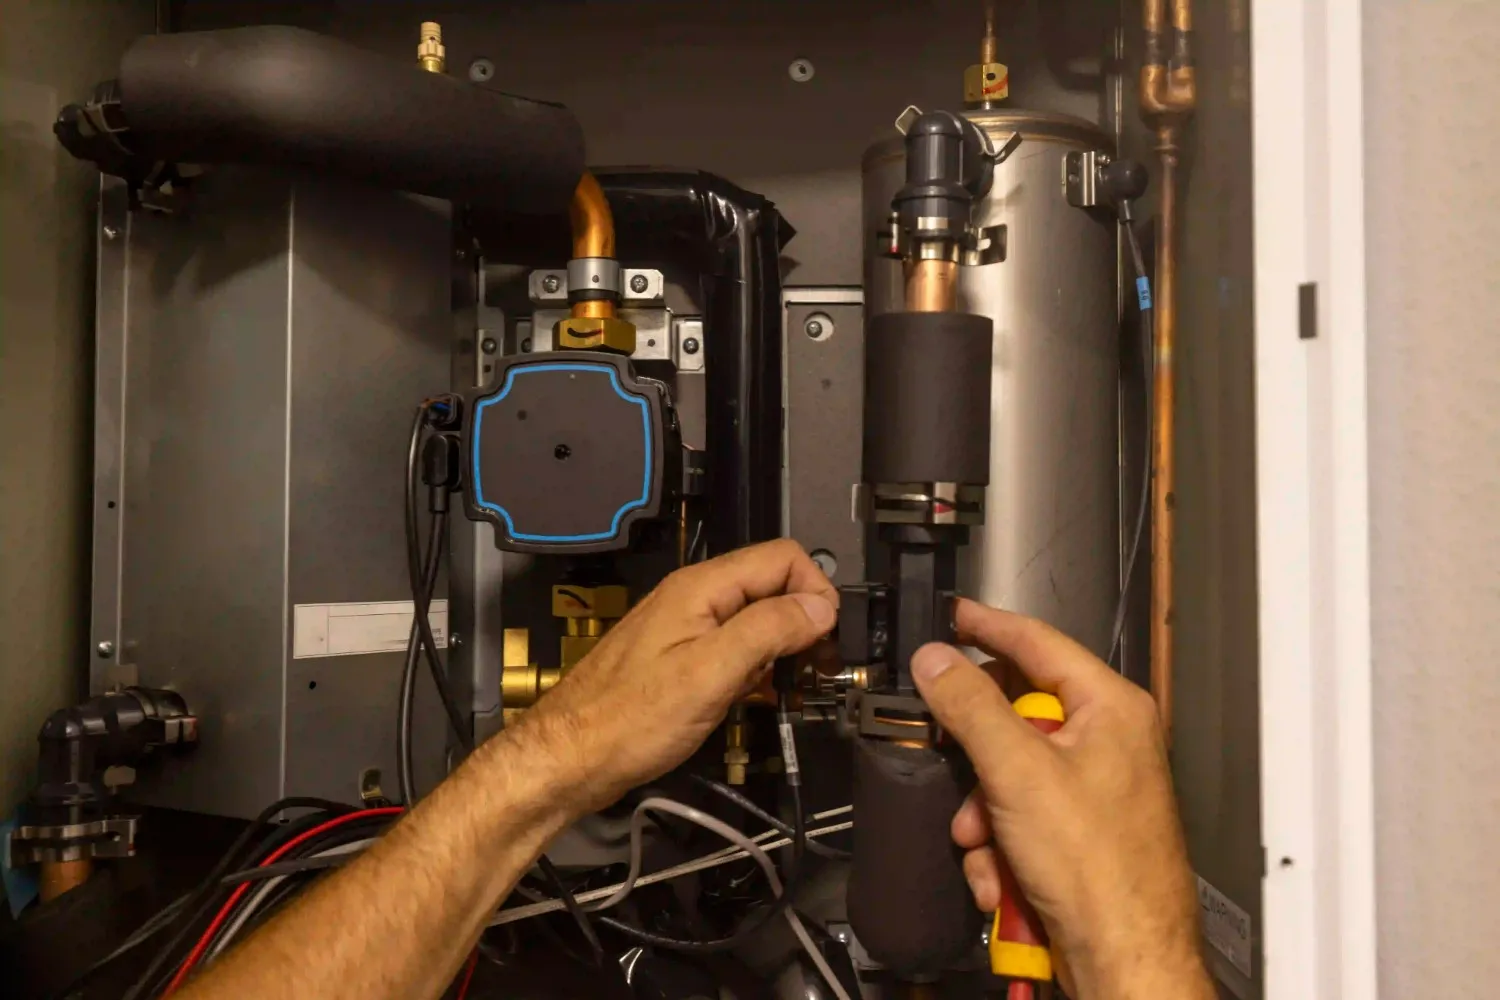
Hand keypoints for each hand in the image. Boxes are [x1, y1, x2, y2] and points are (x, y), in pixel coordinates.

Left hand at [513, 539, 837, 814]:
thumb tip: (820, 606)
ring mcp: (685, 627)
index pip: (782, 557)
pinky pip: (733, 647)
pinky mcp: (680, 658)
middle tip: (817, 668)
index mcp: (701, 588)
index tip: (827, 640)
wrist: (570, 759)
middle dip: (803, 621)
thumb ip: (767, 631)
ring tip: (789, 687)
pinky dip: (755, 668)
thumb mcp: (709, 673)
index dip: (815, 592)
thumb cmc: (628, 721)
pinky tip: (756, 697)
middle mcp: (694, 597)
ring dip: (781, 648)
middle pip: (771, 585)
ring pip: (754, 618)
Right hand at [909, 599, 1212, 999]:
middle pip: (1015, 714)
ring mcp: (1093, 789)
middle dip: (976, 754)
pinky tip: (1001, 876)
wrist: (1126, 958)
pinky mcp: (1077, 833)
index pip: (1039, 642)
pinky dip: (999, 846)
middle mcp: (1109, 742)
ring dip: (982, 813)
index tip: (950, 616)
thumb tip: (936, 660)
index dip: (987, 626)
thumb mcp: (1018, 772)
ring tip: (983, 843)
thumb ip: (970, 707)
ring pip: (1009, 773)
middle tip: (948, 754)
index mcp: (1111, 709)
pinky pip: (1018, 817)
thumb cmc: (1102, 871)